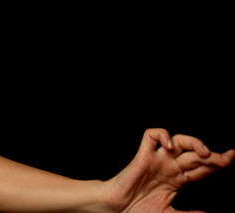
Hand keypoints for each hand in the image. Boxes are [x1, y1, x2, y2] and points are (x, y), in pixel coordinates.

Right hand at [105, 128, 233, 212]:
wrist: (117, 209)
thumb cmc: (138, 210)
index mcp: (178, 179)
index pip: (202, 166)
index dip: (217, 162)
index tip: (231, 158)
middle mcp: (169, 166)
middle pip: (195, 153)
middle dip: (212, 155)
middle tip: (224, 159)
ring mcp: (156, 159)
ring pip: (177, 140)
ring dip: (193, 142)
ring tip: (204, 153)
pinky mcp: (142, 155)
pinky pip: (150, 135)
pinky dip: (161, 134)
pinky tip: (169, 144)